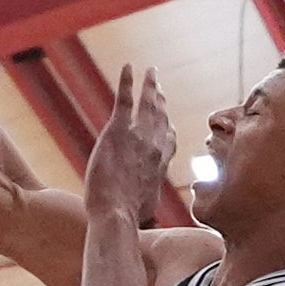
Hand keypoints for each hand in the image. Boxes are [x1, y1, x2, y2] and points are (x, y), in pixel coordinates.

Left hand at [86, 70, 174, 222]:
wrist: (115, 214)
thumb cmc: (127, 218)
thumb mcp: (145, 210)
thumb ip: (147, 203)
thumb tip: (146, 216)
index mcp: (160, 165)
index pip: (169, 140)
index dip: (169, 127)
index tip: (168, 119)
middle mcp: (154, 147)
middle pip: (161, 117)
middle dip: (161, 100)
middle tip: (158, 87)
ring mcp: (138, 137)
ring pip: (148, 105)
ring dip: (150, 86)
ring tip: (151, 72)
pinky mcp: (117, 131)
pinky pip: (125, 100)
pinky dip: (128, 82)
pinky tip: (128, 67)